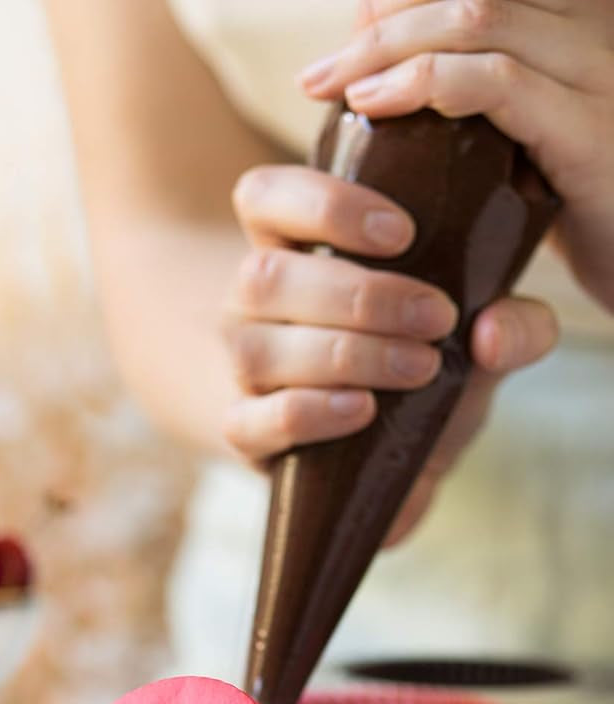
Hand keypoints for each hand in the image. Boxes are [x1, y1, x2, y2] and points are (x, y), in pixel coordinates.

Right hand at [224, 163, 556, 539]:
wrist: (391, 457)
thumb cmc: (421, 367)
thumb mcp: (479, 336)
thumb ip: (514, 325)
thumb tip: (493, 329)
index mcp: (293, 247)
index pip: (264, 195)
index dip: (322, 205)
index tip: (403, 232)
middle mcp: (254, 302)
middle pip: (267, 276)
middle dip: (361, 296)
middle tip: (437, 317)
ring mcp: (241, 366)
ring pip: (260, 348)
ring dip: (347, 354)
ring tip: (418, 367)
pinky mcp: (244, 430)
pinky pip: (251, 419)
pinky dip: (310, 411)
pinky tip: (362, 408)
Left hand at [300, 0, 613, 312]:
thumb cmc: (586, 216)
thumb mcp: (529, 148)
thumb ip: (482, 105)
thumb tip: (387, 80)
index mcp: (573, 29)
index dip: (406, 1)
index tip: (349, 38)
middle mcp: (589, 32)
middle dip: (383, 22)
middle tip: (316, 74)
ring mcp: (592, 72)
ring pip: (476, 18)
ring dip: (387, 48)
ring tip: (329, 87)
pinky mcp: (585, 126)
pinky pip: (496, 81)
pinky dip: (424, 82)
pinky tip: (374, 104)